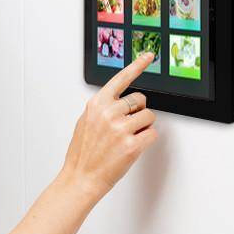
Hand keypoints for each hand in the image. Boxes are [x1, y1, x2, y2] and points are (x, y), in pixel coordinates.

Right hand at [61, 52, 158, 201]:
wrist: (81, 177)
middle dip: (138, 111)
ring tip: (127, 138)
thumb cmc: (82, 153)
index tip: (148, 56)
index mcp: (97, 104)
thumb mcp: (85, 123)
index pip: (121, 79)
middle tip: (127, 126)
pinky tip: (133, 146)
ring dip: (143, 127)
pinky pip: (153, 134)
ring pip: (149, 117)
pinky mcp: (132, 145)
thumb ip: (101, 109)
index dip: (137, 65)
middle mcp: (109, 113)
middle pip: (141, 100)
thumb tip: (118, 102)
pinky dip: (147, 140)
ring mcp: (120, 129)